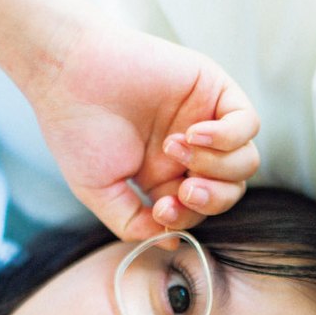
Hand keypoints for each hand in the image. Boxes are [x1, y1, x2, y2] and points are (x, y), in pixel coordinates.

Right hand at [0, 0, 260, 240]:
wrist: (68, 74)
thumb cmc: (76, 129)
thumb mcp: (100, 192)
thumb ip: (135, 222)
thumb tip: (171, 240)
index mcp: (165, 174)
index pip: (201, 209)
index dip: (189, 216)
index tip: (161, 208)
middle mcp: (190, 149)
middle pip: (231, 190)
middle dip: (212, 199)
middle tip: (183, 187)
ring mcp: (204, 118)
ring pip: (246, 161)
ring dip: (216, 167)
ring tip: (175, 147)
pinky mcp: (213, 88)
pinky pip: (246, 123)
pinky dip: (226, 137)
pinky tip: (191, 133)